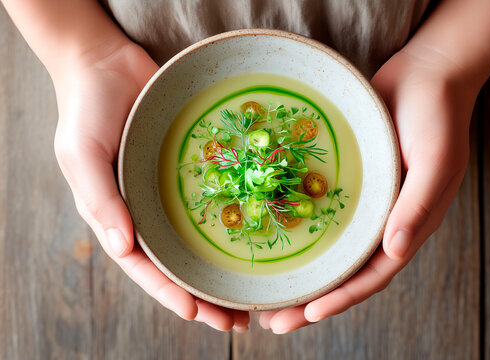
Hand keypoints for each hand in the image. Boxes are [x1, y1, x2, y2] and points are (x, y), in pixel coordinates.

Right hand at [52, 43, 248, 331]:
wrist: (106, 63)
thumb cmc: (86, 109)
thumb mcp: (81, 154)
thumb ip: (100, 199)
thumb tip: (122, 248)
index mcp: (117, 215)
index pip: (143, 265)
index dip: (168, 293)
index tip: (196, 314)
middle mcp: (147, 210)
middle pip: (178, 263)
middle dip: (204, 296)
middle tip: (237, 322)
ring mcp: (170, 192)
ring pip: (199, 241)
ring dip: (222, 271)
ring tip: (252, 299)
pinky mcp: (192, 169)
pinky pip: (215, 200)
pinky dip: (232, 223)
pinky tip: (256, 238)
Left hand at [259, 48, 473, 332]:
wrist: (424, 74)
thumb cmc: (437, 118)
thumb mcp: (436, 163)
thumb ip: (416, 208)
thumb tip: (394, 252)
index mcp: (407, 225)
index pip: (373, 274)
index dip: (343, 297)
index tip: (309, 313)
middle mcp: (381, 220)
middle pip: (344, 270)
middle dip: (312, 298)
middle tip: (274, 320)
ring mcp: (361, 202)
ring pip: (328, 247)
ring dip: (301, 272)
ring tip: (267, 294)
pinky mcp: (344, 179)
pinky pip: (319, 211)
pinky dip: (300, 230)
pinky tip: (273, 238)